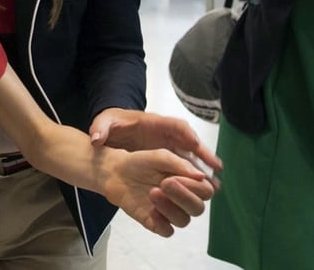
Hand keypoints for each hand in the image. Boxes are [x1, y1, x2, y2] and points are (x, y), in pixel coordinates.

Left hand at [89, 108, 221, 175]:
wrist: (112, 132)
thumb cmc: (112, 125)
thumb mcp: (104, 122)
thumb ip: (100, 128)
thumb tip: (96, 138)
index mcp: (153, 123)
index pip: (174, 125)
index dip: (185, 133)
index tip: (194, 143)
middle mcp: (166, 135)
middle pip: (189, 142)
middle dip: (203, 153)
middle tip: (216, 167)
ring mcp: (168, 147)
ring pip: (190, 156)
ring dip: (202, 168)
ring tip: (214, 184)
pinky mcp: (166, 159)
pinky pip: (183, 167)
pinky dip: (192, 177)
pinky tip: (200, 190)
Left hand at [102, 148, 217, 236]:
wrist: (117, 172)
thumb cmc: (141, 162)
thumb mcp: (160, 156)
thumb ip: (180, 164)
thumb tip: (201, 176)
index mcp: (189, 181)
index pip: (206, 191)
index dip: (196, 186)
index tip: (176, 176)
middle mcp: (183, 199)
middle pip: (198, 208)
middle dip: (183, 196)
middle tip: (165, 183)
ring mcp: (170, 212)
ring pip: (184, 220)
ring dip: (170, 207)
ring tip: (153, 192)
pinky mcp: (156, 222)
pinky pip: (167, 231)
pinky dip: (161, 222)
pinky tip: (151, 210)